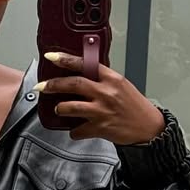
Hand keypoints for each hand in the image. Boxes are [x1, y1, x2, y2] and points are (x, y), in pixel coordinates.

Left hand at [35, 51, 165, 143]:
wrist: (148, 127)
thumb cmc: (134, 106)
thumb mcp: (121, 85)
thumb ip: (102, 80)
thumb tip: (83, 74)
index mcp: (111, 78)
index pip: (85, 64)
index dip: (66, 60)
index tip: (52, 57)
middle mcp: (106, 92)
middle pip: (74, 84)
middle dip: (53, 85)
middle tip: (41, 87)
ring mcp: (102, 110)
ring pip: (71, 107)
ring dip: (60, 108)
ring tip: (58, 109)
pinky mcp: (100, 128)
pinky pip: (79, 130)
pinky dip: (74, 132)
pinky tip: (76, 131)